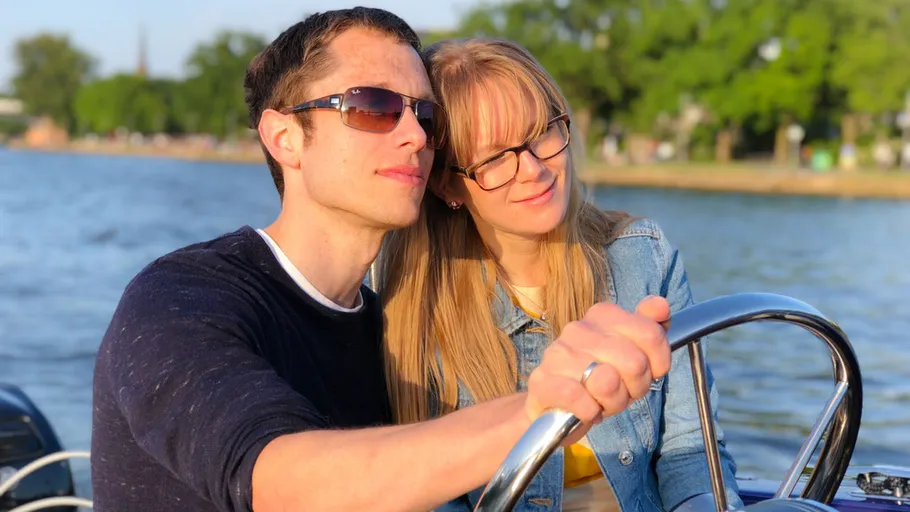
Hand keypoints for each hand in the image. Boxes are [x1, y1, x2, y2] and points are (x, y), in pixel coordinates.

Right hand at [524, 296, 671, 442]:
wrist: (556, 408)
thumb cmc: (599, 379)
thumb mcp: (633, 355)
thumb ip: (649, 329)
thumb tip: (660, 306)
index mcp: (603, 315)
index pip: (651, 334)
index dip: (657, 364)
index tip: (645, 372)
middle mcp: (578, 328)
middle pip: (635, 362)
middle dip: (634, 387)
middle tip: (620, 390)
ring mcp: (558, 353)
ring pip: (608, 382)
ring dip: (612, 402)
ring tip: (600, 400)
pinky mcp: (542, 381)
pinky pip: (579, 398)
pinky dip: (589, 410)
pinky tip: (586, 409)